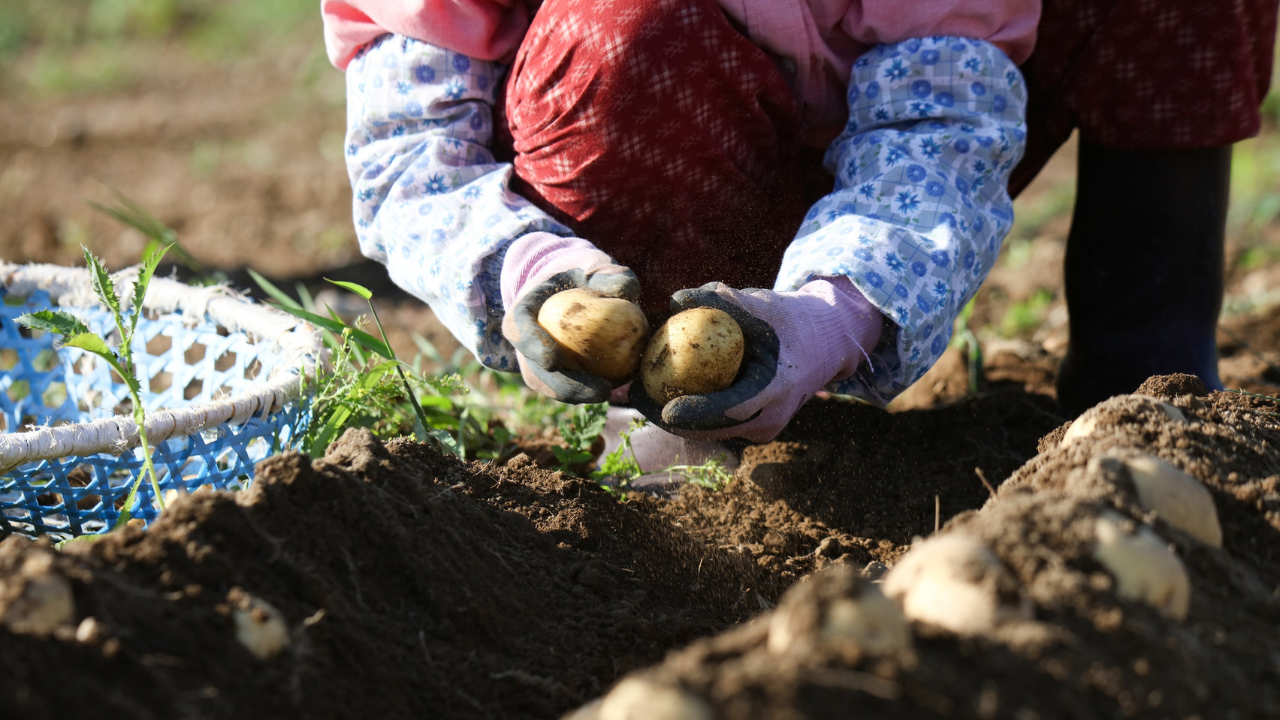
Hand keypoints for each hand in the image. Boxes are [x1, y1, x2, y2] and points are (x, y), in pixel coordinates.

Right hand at [499, 233, 638, 402]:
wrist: (575, 292)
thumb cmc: (585, 277)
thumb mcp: (597, 267)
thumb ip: (611, 275)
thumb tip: (625, 291)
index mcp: (522, 312)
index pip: (520, 330)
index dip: (533, 347)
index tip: (553, 360)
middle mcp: (524, 343)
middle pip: (535, 372)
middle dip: (563, 386)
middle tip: (600, 390)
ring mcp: (536, 363)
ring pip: (551, 388)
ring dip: (579, 395)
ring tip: (609, 392)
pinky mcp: (554, 377)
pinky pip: (568, 390)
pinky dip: (589, 392)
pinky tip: (614, 388)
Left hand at [628, 278, 882, 442]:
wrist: (825, 342)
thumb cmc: (791, 318)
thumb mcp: (761, 303)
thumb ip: (721, 300)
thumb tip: (674, 298)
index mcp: (777, 390)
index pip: (730, 410)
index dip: (694, 412)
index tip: (661, 407)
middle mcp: (771, 418)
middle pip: (713, 429)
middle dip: (669, 418)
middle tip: (633, 397)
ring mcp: (764, 428)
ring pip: (711, 432)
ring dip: (674, 418)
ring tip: (637, 398)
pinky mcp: (756, 428)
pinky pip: (718, 425)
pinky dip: (690, 413)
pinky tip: (658, 395)